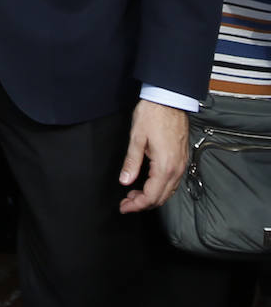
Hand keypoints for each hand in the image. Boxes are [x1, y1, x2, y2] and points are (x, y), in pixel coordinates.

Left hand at [118, 99, 188, 214]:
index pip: (151, 196)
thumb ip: (131, 162)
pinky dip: (160, 187)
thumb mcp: (136, 138)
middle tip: (126, 203)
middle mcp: (176, 168)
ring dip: (151, 196)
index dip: (136, 205)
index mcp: (165, 166)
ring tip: (134, 194)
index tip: (124, 207)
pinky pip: (173, 181)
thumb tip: (125, 180)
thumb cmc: (153, 114)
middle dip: (142, 204)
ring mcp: (181, 163)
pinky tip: (148, 184)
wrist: (170, 99)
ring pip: (168, 191)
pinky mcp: (182, 158)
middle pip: (161, 197)